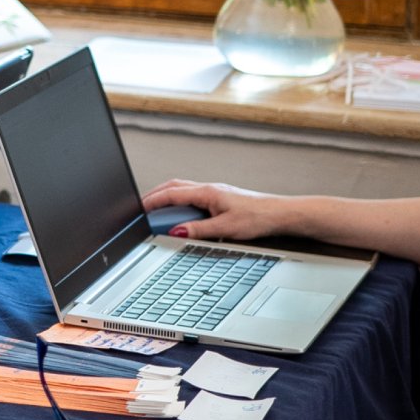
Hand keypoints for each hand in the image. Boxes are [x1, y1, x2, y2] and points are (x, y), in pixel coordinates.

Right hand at [141, 179, 290, 242]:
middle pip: (174, 187)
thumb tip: (177, 232)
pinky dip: (181, 203)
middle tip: (143, 207)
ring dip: (168, 198)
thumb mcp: (224, 228)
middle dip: (155, 195)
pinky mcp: (221, 200)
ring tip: (158, 212)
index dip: (152, 200)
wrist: (280, 214)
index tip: (139, 207)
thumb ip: (198, 230)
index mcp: (207, 192)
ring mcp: (215, 193)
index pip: (172, 194)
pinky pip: (194, 197)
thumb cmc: (258, 217)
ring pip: (184, 191)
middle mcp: (209, 189)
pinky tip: (182, 215)